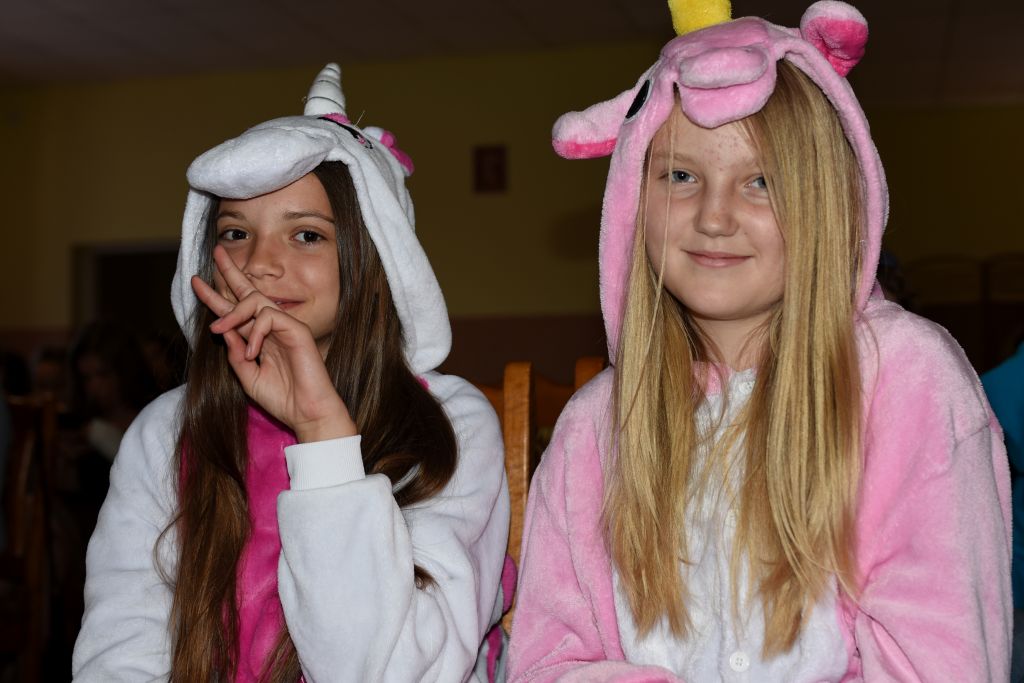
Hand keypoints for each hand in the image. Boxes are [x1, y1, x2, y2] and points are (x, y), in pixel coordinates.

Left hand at [191, 245, 356, 441]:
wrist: (306, 412)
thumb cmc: (281, 398)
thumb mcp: (247, 376)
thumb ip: (235, 353)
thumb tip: (224, 329)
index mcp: (258, 338)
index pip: (235, 311)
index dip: (215, 296)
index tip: (196, 282)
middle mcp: (271, 328)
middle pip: (247, 293)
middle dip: (230, 272)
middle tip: (217, 252)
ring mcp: (285, 327)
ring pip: (255, 301)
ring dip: (232, 312)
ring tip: (217, 328)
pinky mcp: (297, 330)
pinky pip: (269, 317)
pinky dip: (256, 332)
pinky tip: (254, 353)